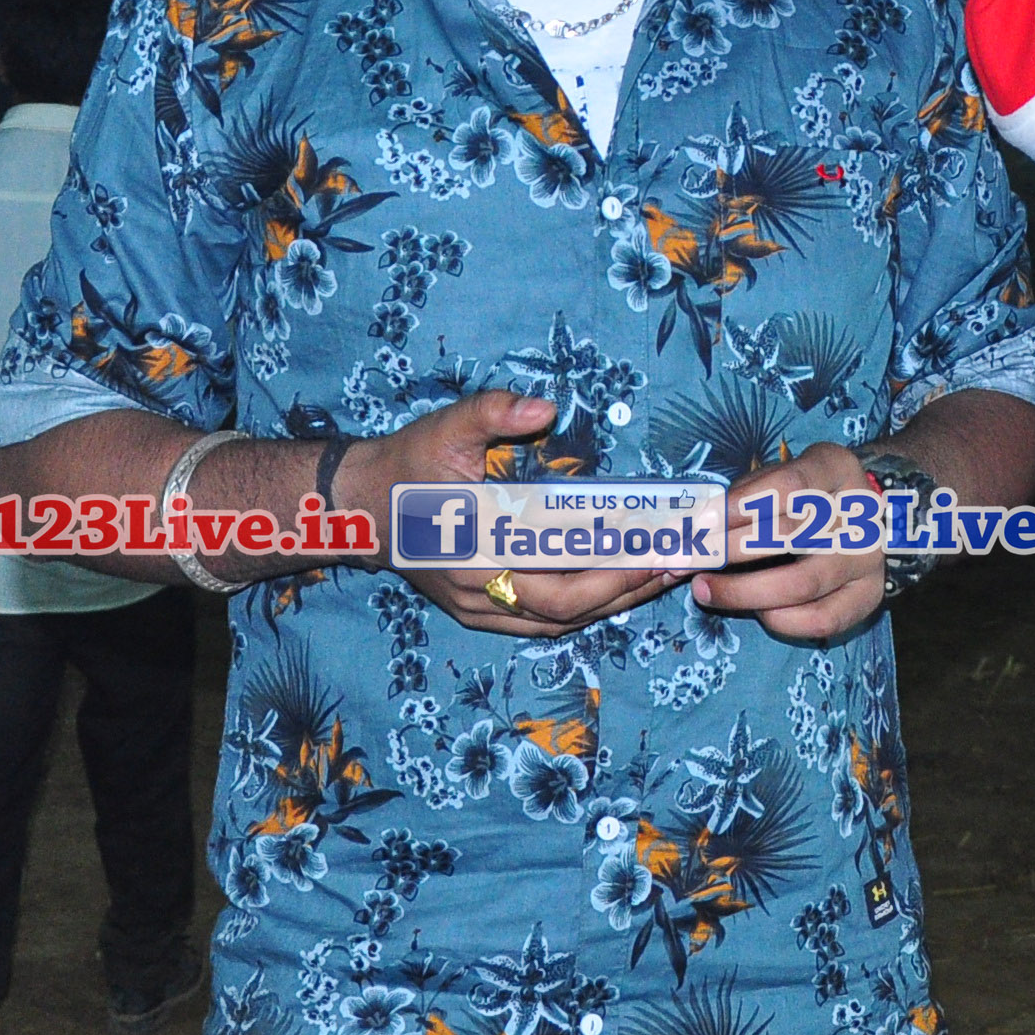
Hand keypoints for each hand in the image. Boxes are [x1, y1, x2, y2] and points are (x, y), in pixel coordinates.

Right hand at [382, 392, 682, 638]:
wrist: (359, 510)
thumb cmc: (407, 465)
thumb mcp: (443, 427)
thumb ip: (491, 412)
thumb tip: (544, 408)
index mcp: (477, 540)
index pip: (557, 559)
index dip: (610, 558)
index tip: (655, 540)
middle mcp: (479, 585)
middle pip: (567, 604)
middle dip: (626, 586)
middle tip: (674, 561)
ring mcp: (477, 607)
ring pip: (558, 622)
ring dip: (612, 603)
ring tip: (660, 577)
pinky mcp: (478, 614)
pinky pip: (540, 625)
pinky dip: (583, 613)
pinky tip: (617, 594)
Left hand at [694, 442, 889, 644]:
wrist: (863, 520)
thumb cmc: (803, 496)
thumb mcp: (775, 479)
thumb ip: (741, 498)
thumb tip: (690, 530)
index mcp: (836, 469)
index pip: (788, 485)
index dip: (738, 505)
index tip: (698, 524)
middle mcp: (861, 513)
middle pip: (789, 535)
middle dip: (726, 551)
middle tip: (684, 561)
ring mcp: (869, 558)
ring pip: (801, 584)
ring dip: (742, 592)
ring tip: (704, 590)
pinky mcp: (869, 596)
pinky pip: (821, 619)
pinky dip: (780, 620)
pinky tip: (756, 611)